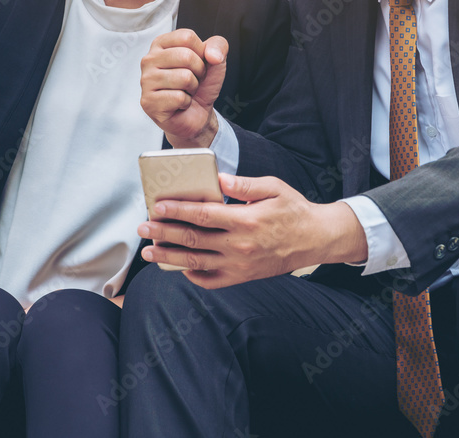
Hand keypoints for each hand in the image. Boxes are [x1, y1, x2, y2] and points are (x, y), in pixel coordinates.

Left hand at [137, 174, 367, 287]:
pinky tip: (179, 267)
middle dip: (164, 233)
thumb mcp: (274, 187)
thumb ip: (244, 184)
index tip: (157, 207)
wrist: (315, 239)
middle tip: (143, 228)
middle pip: (193, 239)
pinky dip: (193, 275)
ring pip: (196, 262)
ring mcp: (240, 265)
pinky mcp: (242, 277)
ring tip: (150, 252)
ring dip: (170, 257)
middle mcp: (240, 246)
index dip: (177, 211)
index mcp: (246, 220)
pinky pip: (212, 281)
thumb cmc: (294, 210)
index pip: (203, 215)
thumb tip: (219, 178)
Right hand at [140, 29, 227, 147]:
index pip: (187, 37)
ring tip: (185, 91)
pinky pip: (179, 98)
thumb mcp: (216, 60)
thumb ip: (219, 46)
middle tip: (192, 80)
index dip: (201, 53)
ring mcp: (146, 81)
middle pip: (186, 56)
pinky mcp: (148, 102)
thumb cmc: (201, 85)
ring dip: (192, 88)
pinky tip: (179, 104)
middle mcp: (149, 59)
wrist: (198, 113)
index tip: (197, 63)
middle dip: (199, 72)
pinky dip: (186, 103)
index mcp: (161, 44)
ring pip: (184, 77)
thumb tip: (212, 55)